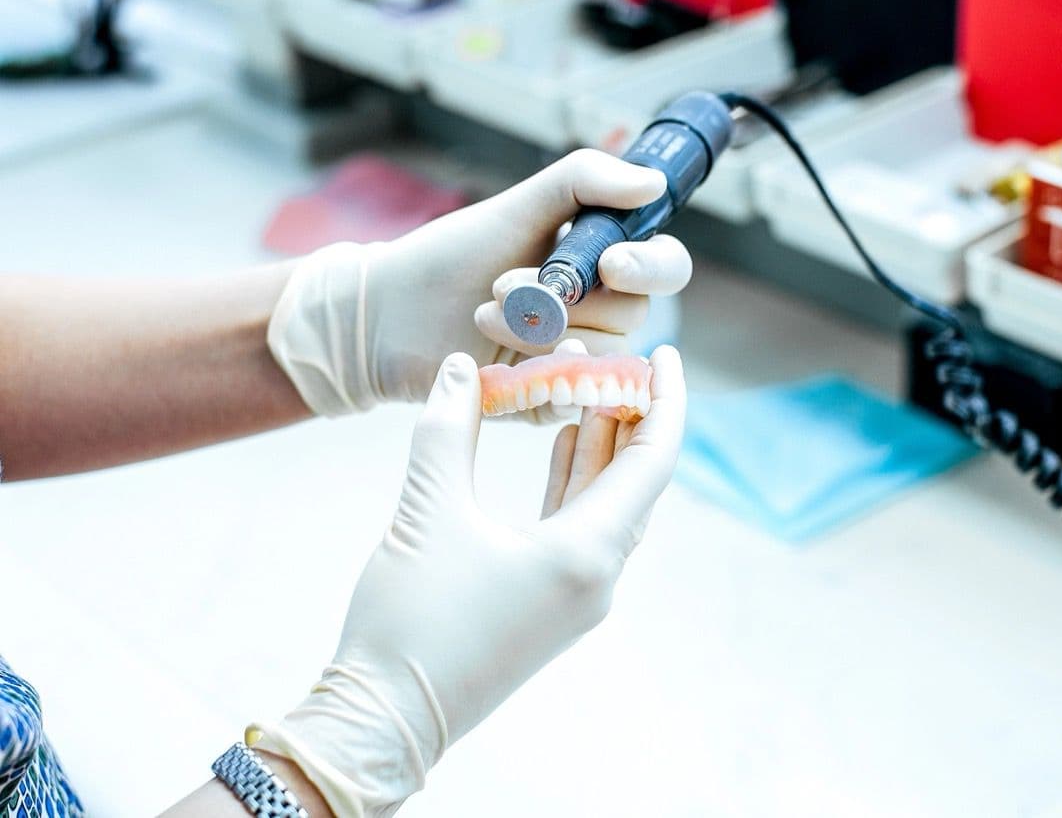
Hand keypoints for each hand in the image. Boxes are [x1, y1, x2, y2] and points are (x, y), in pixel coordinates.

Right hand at [248, 346, 686, 814]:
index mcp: (586, 554)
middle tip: (617, 359)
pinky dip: (573, 480)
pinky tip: (560, 442)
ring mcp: (575, 595)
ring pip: (606, 503)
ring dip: (600, 445)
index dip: (664, 401)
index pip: (653, 461)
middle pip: (636, 480)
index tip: (666, 353)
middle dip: (629, 415)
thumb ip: (449, 429)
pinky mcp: (548, 603)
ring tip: (590, 385)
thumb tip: (459, 366)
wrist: (383, 720)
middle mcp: (596, 577)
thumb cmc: (408, 622)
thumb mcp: (427, 512)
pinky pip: (579, 526)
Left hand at [267, 150, 691, 415]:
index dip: (650, 266)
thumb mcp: (517, 206)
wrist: (387, 313)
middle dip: (571, 299)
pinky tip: (498, 361)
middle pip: (635, 313)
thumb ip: (584, 182)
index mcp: (602, 260)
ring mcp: (577, 358)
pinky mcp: (550, 399)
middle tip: (505, 284)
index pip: (665, 265)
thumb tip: (653, 181)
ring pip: (602, 355)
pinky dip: (539, 376)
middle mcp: (599, 311)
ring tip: (484, 315)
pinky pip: (573, 396)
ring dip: (540, 335)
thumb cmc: (451, 256)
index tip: (612, 262)